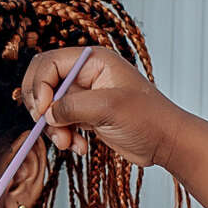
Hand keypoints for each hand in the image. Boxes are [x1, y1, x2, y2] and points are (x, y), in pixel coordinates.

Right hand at [23, 48, 183, 171]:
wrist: (166, 142)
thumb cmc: (149, 118)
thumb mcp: (109, 108)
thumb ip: (73, 107)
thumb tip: (47, 115)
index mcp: (93, 60)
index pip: (50, 63)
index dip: (41, 86)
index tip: (44, 111)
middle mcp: (86, 74)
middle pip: (44, 82)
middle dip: (42, 107)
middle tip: (48, 126)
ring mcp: (84, 95)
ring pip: (50, 106)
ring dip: (53, 128)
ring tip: (68, 143)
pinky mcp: (85, 114)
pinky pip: (60, 122)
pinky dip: (63, 136)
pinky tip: (79, 147)